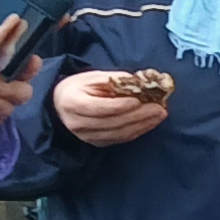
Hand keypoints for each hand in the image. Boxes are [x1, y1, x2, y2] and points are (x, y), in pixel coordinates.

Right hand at [51, 65, 172, 144]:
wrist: (59, 104)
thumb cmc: (78, 86)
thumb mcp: (92, 77)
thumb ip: (114, 80)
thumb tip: (140, 82)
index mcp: (73, 104)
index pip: (101, 108)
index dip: (122, 105)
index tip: (140, 100)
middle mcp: (78, 124)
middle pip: (113, 122)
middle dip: (139, 116)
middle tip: (160, 108)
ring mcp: (87, 137)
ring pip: (119, 134)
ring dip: (143, 125)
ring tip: (159, 115)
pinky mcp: (96, 143)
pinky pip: (119, 139)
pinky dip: (137, 131)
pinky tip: (150, 123)